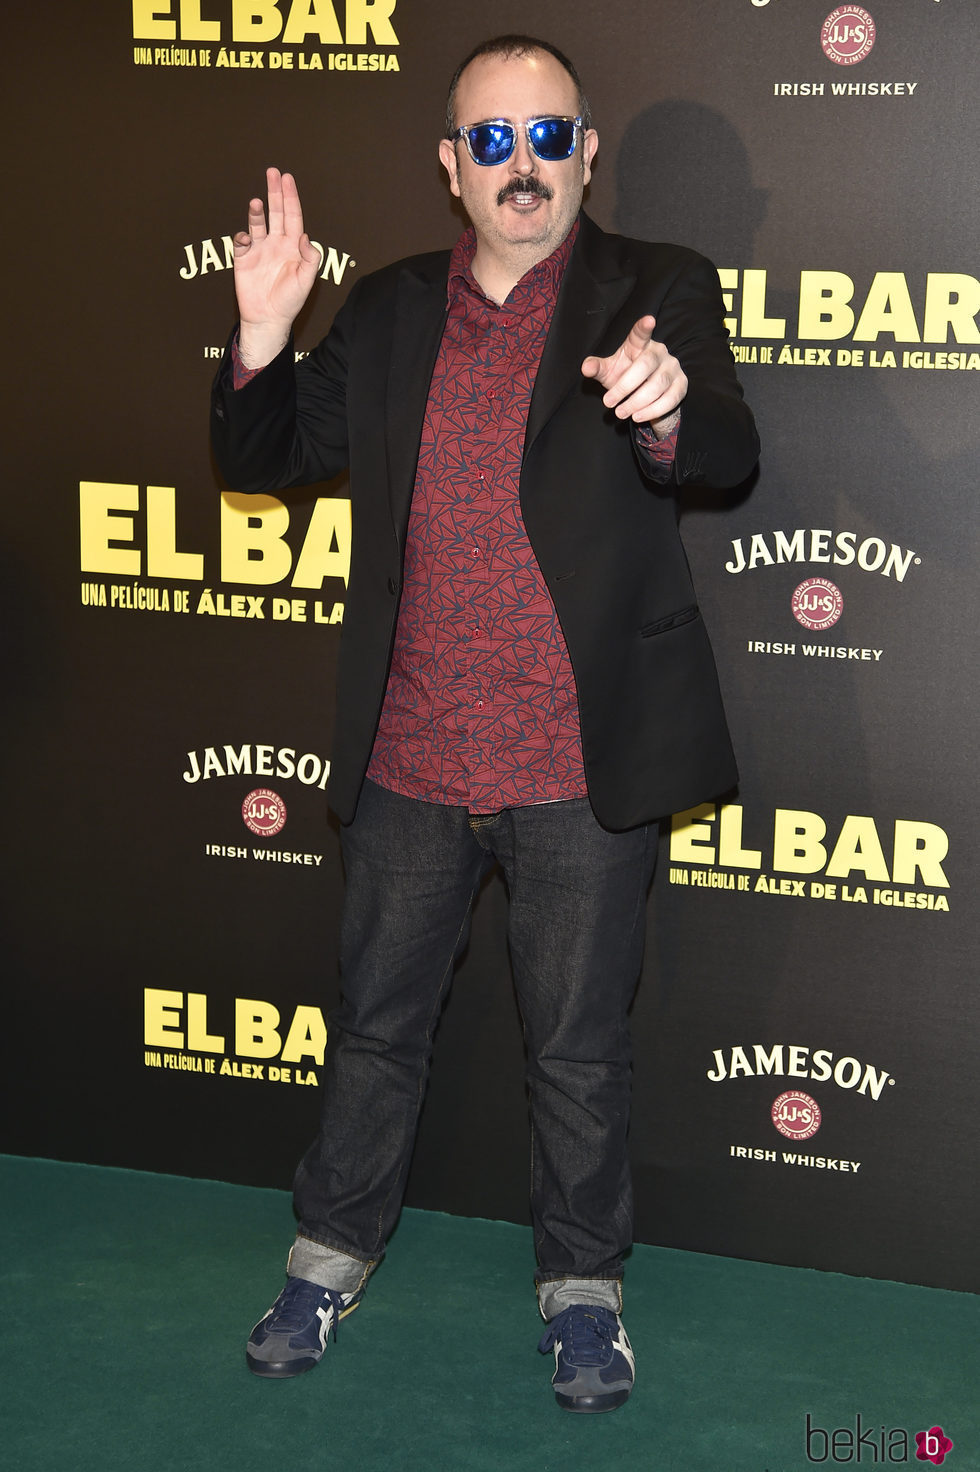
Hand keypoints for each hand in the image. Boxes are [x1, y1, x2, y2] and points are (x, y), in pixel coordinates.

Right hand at [233, 167, 321, 367]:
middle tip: (272, 172)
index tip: (287, 178)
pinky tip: (247, 238)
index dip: (291, 197)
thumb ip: (310, 258)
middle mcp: (276, 243)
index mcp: (293, 247)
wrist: (268, 319)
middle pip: (276, 212)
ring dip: (257, 211)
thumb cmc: (290, 302)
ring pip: (258, 223)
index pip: (293, 216)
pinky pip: (241, 241)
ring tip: (257, 202)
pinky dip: (243, 236)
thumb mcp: (306, 281)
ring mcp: (259, 249)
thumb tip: (304, 235)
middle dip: (275, 192)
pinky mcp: (243, 258)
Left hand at [582, 315, 686, 434]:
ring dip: (637, 402)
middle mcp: (659, 352)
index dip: (644, 327)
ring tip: (621, 412)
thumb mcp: (609, 372)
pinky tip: (638, 416)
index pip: (640, 334)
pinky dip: (652, 410)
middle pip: (645, 365)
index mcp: (640, 344)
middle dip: (625, 386)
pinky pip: (670, 399)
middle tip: (608, 403)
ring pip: (658, 385)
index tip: (648, 320)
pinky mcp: (681, 384)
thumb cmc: (625, 377)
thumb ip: (597, 368)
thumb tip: (586, 367)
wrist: (644, 397)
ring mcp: (672, 368)